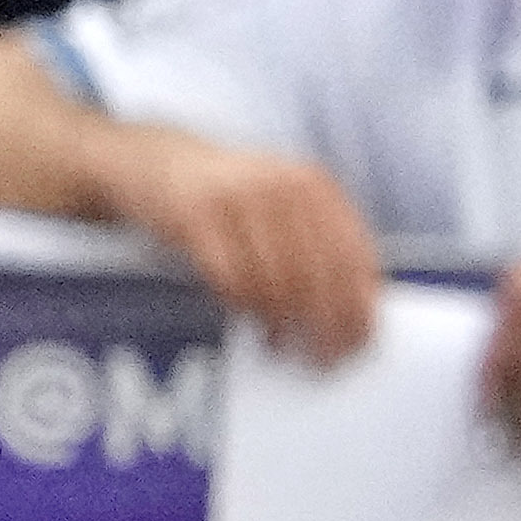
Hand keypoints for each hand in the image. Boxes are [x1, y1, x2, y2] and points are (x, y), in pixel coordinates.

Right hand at [104, 133, 385, 367]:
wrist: (159, 162)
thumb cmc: (231, 195)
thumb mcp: (285, 202)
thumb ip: (321, 241)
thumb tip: (358, 305)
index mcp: (315, 184)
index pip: (353, 254)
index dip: (359, 305)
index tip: (360, 341)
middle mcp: (282, 187)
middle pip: (317, 275)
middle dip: (325, 326)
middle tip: (325, 358)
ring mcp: (238, 199)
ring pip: (275, 282)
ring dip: (283, 323)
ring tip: (283, 343)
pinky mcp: (196, 218)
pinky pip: (231, 280)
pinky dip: (245, 309)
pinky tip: (251, 321)